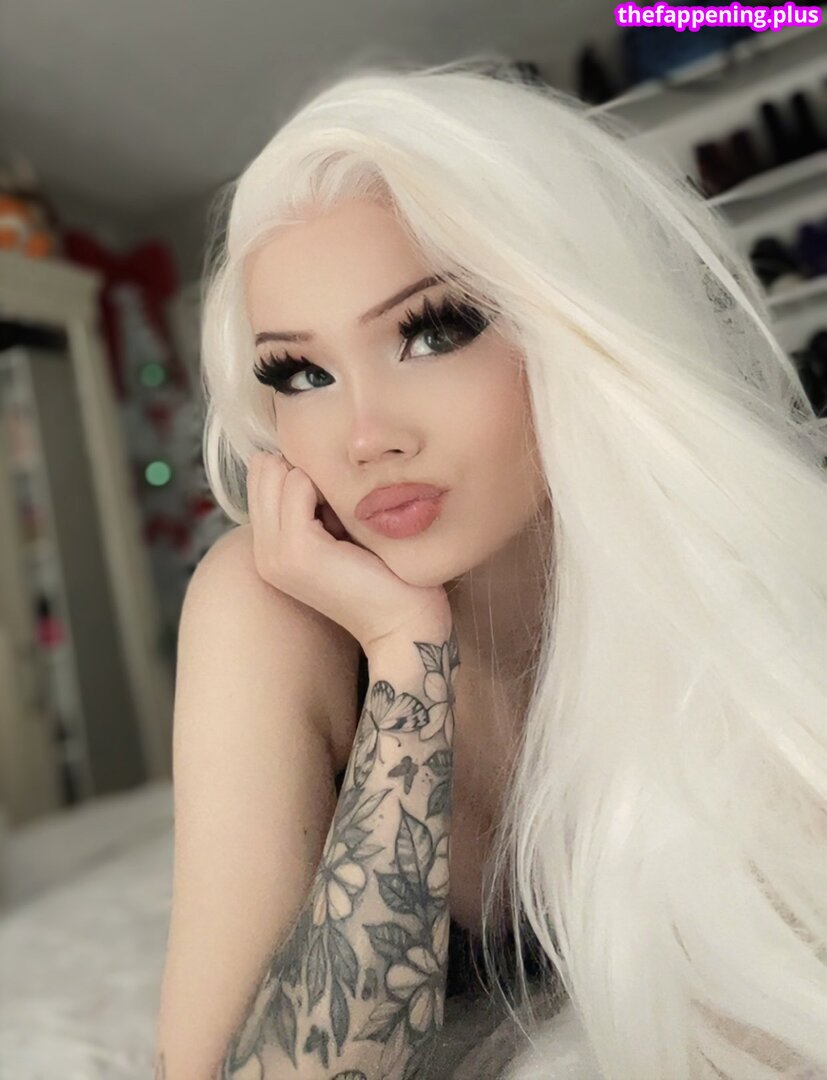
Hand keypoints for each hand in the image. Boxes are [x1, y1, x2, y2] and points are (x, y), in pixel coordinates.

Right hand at [246, 451, 452, 651]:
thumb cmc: (385, 576)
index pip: (262, 478)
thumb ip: (318, 505)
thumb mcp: (342, 533)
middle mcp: (264, 552)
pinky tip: (353, 509)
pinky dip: (325, 485)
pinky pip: (296, 487)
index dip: (299, 469)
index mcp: (271, 549)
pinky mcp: (298, 550)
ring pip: (276, 474)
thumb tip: (310, 460)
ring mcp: (276, 553)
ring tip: (348, 507)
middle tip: (343, 496)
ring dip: (316, 475)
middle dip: (302, 466)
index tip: (336, 495)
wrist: (404, 623)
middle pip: (263, 471)